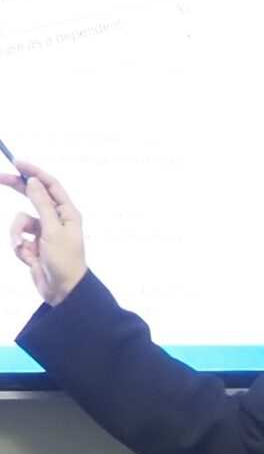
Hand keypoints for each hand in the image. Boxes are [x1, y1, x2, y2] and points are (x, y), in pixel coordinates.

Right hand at [6, 161, 87, 305]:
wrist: (61, 290)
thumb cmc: (64, 260)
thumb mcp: (52, 230)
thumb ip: (41, 205)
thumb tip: (33, 182)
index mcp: (67, 214)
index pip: (51, 186)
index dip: (35, 172)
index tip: (17, 163)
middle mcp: (55, 219)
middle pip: (33, 196)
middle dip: (17, 189)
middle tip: (0, 177)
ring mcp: (42, 232)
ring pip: (20, 220)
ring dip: (17, 233)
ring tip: (24, 247)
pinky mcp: (32, 244)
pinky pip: (18, 237)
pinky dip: (19, 246)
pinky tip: (28, 259)